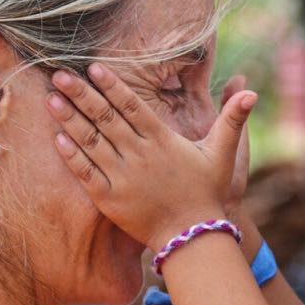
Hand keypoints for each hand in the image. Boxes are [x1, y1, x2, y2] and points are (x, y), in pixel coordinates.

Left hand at [46, 63, 257, 250]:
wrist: (192, 237)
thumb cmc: (207, 193)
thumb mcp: (223, 154)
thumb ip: (232, 120)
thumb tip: (251, 90)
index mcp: (162, 141)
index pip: (132, 106)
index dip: (112, 86)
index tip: (94, 68)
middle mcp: (139, 156)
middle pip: (105, 119)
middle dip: (82, 95)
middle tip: (61, 75)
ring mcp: (122, 178)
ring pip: (91, 142)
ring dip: (70, 120)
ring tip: (52, 99)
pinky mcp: (110, 199)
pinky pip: (86, 174)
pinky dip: (72, 156)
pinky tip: (58, 138)